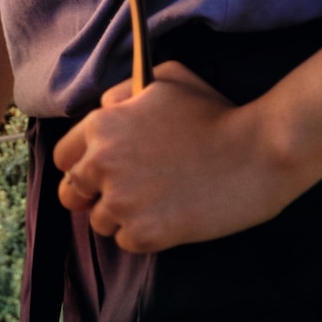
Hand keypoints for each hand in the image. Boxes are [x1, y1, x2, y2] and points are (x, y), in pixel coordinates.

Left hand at [54, 63, 296, 249]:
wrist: (257, 153)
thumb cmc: (216, 112)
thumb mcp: (164, 79)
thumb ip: (125, 93)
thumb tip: (108, 107)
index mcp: (101, 126)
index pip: (64, 157)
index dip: (80, 165)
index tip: (95, 173)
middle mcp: (102, 165)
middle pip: (71, 193)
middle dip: (92, 195)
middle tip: (122, 196)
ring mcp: (122, 202)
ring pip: (100, 221)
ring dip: (121, 216)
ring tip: (155, 205)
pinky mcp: (145, 234)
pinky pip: (127, 241)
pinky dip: (144, 236)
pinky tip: (170, 218)